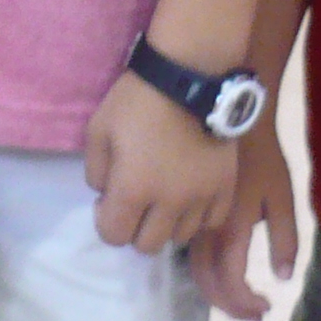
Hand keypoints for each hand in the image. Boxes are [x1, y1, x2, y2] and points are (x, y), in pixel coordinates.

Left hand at [83, 71, 236, 254]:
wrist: (189, 75)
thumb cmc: (138, 100)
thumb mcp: (98, 129)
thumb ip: (95, 171)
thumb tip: (105, 194)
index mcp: (134, 189)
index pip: (113, 236)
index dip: (105, 220)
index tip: (107, 199)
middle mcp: (169, 203)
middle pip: (147, 245)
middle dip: (134, 227)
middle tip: (135, 200)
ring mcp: (202, 197)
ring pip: (180, 237)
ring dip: (166, 224)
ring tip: (163, 197)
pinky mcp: (225, 187)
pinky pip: (211, 221)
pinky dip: (197, 216)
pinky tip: (189, 197)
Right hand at [195, 114, 299, 319]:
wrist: (227, 118)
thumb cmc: (262, 156)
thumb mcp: (282, 195)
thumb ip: (285, 239)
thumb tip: (283, 278)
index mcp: (231, 230)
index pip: (230, 283)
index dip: (245, 304)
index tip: (265, 309)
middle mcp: (205, 232)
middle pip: (207, 283)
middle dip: (230, 306)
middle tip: (254, 314)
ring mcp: (190, 221)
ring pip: (194, 269)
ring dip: (216, 291)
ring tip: (240, 300)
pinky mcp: (185, 210)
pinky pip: (189, 251)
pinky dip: (206, 270)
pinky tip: (223, 271)